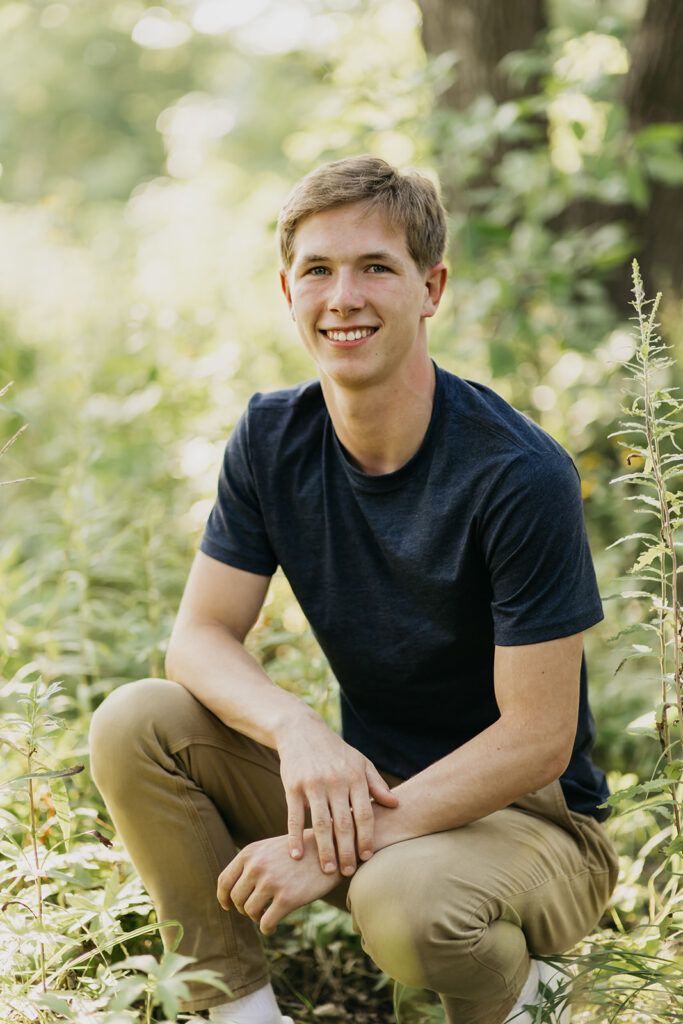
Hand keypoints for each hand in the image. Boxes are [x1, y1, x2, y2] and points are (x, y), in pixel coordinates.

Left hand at [217, 831, 340, 935]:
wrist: (332, 850)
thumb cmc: (300, 852)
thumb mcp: (270, 849)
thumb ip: (250, 864)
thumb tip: (229, 893)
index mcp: (250, 852)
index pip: (224, 881)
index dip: (224, 898)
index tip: (229, 907)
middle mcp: (257, 866)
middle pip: (236, 899)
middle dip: (243, 908)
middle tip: (256, 910)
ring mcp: (271, 882)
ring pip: (249, 912)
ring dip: (256, 917)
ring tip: (266, 915)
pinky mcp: (287, 898)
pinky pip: (265, 923)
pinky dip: (267, 928)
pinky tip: (273, 926)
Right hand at [277, 714, 398, 876]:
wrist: (301, 730)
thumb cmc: (335, 751)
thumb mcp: (359, 762)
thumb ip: (376, 784)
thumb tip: (395, 804)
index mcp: (354, 777)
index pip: (364, 814)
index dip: (366, 838)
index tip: (367, 857)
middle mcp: (335, 781)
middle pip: (343, 824)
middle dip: (347, 851)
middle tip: (349, 872)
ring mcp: (313, 784)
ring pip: (321, 824)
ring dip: (325, 850)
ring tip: (328, 870)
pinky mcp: (292, 786)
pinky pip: (294, 817)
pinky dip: (295, 837)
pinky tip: (297, 855)